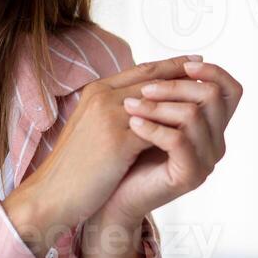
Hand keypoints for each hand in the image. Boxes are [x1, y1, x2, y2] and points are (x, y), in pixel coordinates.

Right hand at [2, 54, 202, 257]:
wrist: (50, 194)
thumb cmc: (72, 167)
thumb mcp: (92, 129)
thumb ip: (115, 113)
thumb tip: (145, 107)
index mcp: (95, 92)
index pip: (139, 71)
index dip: (168, 66)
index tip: (191, 63)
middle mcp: (102, 97)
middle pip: (152, 79)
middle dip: (182, 74)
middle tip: (207, 70)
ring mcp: (109, 116)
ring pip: (157, 100)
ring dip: (183, 101)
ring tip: (207, 100)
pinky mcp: (117, 140)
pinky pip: (155, 129)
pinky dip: (175, 129)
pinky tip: (193, 133)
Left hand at [97, 59, 243, 226]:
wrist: (112, 195)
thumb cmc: (129, 152)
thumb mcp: (152, 114)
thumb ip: (169, 92)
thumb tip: (184, 58)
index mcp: (211, 125)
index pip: (231, 90)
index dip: (213, 72)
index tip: (185, 65)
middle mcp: (215, 142)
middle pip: (212, 97)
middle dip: (175, 86)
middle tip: (143, 89)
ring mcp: (205, 160)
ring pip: (193, 116)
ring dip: (158, 106)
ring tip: (128, 106)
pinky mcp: (190, 175)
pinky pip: (178, 140)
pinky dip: (153, 127)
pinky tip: (132, 123)